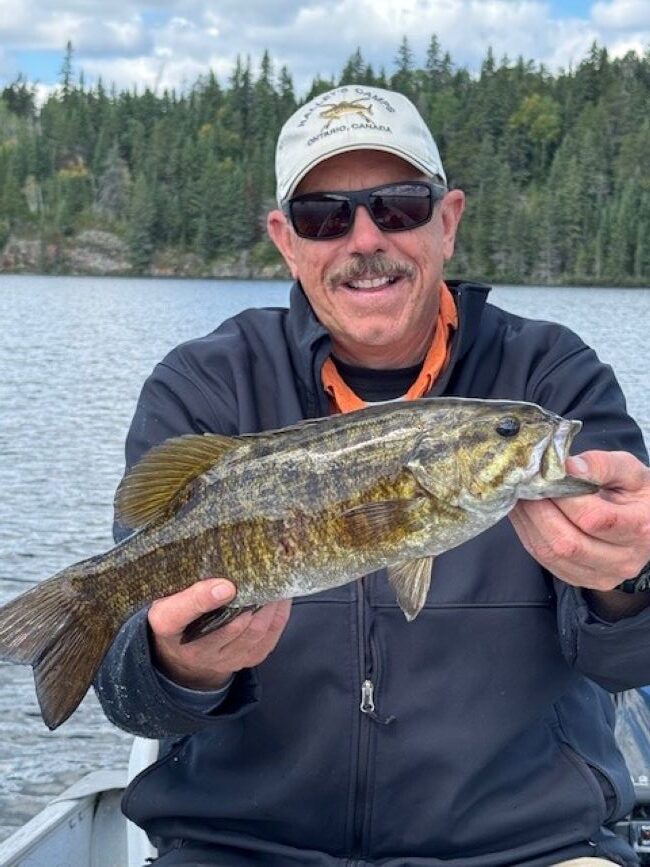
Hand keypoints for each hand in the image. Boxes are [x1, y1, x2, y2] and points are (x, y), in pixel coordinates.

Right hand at [148, 578, 291, 689]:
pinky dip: (278, 617)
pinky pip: (268, 640)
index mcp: (167, 624)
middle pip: (229, 626)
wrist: (181, 651)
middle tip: (266, 574)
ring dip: (269, 607)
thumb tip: (222, 563)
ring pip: (253, 633)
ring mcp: (222, 659)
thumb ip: (187, 581)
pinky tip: (280, 598)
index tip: (225, 585)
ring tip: (276, 583)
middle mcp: (195, 650)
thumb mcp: (168, 592)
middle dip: (252, 599)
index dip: (203, 599)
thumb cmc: (177, 610)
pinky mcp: (243, 661)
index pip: (179, 614)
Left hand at [509, 450, 649, 590]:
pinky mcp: (581, 579)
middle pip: (569, 543)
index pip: (594, 519)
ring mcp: (602, 575)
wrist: (646, 520)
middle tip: (525, 486)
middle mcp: (624, 560)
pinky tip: (524, 514)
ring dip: (529, 523)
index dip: (564, 498)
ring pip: (552, 555)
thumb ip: (601, 465)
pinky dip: (529, 535)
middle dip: (539, 511)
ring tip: (520, 496)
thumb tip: (568, 468)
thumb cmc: (635, 492)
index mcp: (640, 529)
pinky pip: (545, 561)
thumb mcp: (628, 470)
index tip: (548, 476)